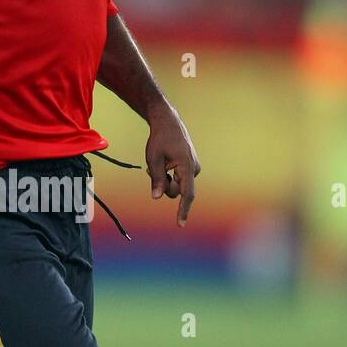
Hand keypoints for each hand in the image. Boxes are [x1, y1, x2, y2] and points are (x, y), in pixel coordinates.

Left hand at [145, 103, 200, 226]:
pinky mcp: (190, 167)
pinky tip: (163, 163)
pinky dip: (168, 174)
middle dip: (163, 185)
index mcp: (187, 167)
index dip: (182, 210)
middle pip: (177, 191)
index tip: (180, 224)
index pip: (186, 194)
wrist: (168, 122)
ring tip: (158, 163)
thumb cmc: (160, 139)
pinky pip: (178, 179)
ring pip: (176, 185)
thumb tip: (157, 197)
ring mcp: (193, 168)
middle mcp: (194, 169)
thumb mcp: (154, 159)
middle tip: (152, 169)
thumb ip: (156, 179)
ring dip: (164, 178)